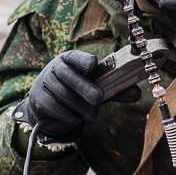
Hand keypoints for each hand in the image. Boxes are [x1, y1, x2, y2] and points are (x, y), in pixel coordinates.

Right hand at [16, 50, 140, 142]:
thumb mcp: (96, 87)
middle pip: (68, 74)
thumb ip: (114, 89)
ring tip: (93, 115)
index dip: (84, 60)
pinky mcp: (38, 97)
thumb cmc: (78, 90)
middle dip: (84, 86)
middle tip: (98, 98)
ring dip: (79, 106)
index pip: (76, 56)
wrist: (51, 104)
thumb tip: (137, 94)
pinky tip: (77, 118)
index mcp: (71, 58)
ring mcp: (44, 81)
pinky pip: (52, 106)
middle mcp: (55, 67)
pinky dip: (67, 114)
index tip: (94, 65)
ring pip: (62, 93)